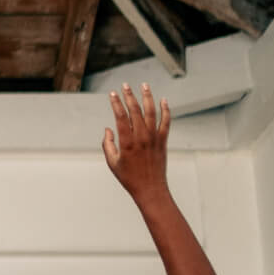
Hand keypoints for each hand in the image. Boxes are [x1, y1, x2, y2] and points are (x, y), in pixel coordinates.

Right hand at [104, 83, 170, 200]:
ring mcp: (154, 138)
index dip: (116, 103)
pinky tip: (163, 100)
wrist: (150, 189)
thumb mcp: (112, 163)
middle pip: (135, 111)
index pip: (120, 116)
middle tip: (125, 85)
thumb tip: (108, 129)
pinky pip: (166, 122)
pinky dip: (166, 110)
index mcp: (127, 142)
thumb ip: (107, 144)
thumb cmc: (129, 178)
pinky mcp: (163, 141)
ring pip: (151, 112)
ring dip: (147, 97)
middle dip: (129, 96)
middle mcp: (141, 137)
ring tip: (144, 85)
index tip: (112, 94)